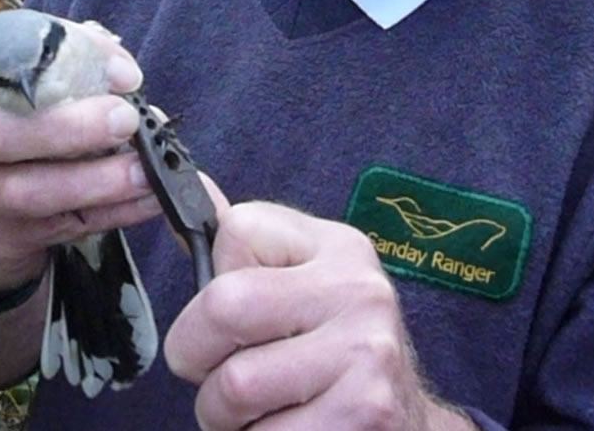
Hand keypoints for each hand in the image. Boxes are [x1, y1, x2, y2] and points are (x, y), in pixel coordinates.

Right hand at [0, 30, 160, 291]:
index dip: (63, 65)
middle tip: (127, 120)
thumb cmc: (25, 139)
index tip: (122, 75)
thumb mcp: (43, 96)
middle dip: (66, 129)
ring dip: (96, 182)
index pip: (3, 65)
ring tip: (146, 172)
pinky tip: (147, 201)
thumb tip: (125, 76)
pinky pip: (58, 228)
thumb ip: (81, 71)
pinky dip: (110, 214)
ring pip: (26, 193)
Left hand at [165, 202, 472, 430]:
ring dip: (223, 415)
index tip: (234, 317)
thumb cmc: (330, 347)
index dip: (208, 287)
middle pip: (222, 306)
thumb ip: (240, 246)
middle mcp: (359, 289)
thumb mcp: (299, 280)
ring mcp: (367, 354)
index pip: (233, 233)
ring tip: (258, 408)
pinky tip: (288, 429)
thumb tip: (189, 188)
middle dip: (196, 356)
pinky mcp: (363, 417)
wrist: (404, 421)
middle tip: (217, 375)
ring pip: (232, 387)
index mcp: (337, 245)